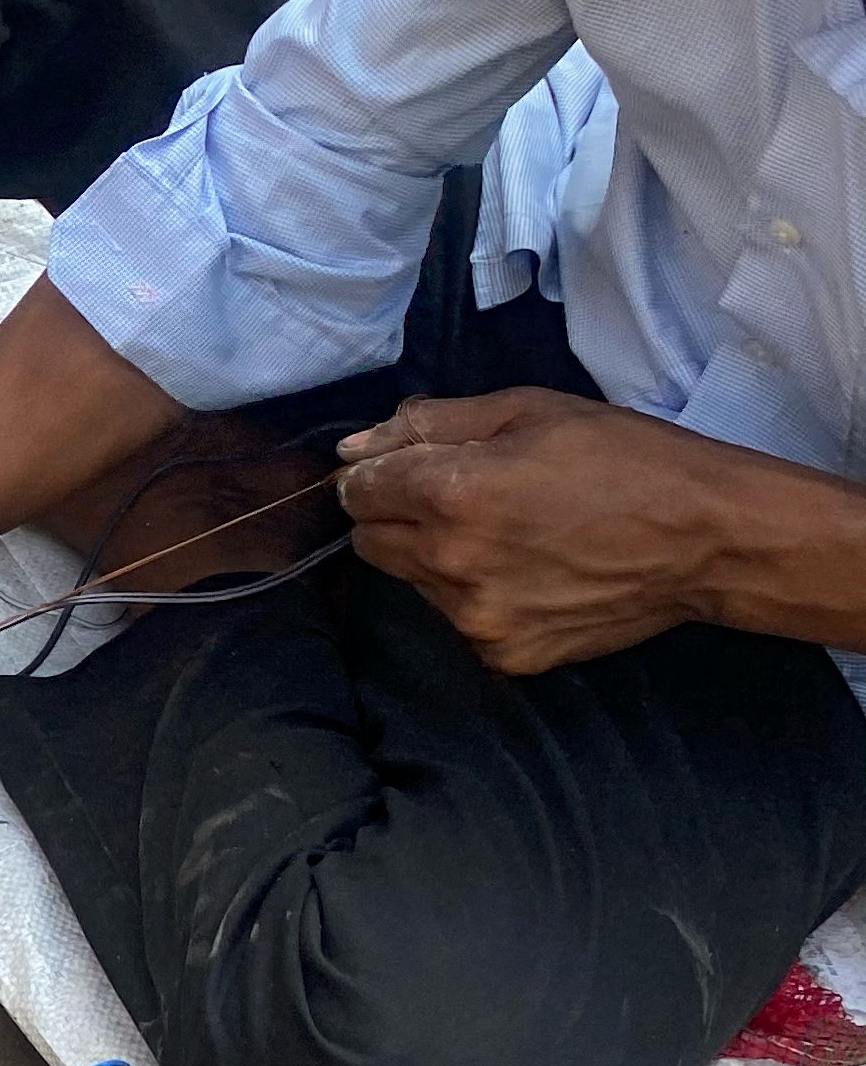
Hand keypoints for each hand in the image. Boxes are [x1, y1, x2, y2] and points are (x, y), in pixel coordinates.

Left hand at [333, 388, 728, 671]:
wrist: (710, 540)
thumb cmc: (627, 460)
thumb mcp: (530, 412)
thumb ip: (430, 425)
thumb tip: (353, 446)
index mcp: (451, 494)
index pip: (357, 491)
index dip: (380, 475)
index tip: (416, 470)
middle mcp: (451, 562)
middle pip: (371, 542)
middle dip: (402, 517)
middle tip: (470, 501)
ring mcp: (475, 617)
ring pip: (414, 582)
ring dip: (440, 558)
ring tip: (515, 536)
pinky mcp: (504, 654)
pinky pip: (459, 620)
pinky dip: (481, 598)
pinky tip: (535, 574)